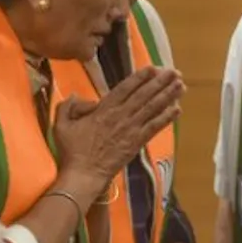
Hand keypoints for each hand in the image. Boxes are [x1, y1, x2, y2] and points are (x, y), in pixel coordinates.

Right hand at [53, 67, 184, 186]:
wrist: (84, 174)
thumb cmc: (71, 150)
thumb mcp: (61, 125)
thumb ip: (68, 107)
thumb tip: (78, 96)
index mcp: (103, 110)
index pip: (125, 88)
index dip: (140, 77)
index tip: (153, 68)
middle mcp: (120, 116)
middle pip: (144, 95)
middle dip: (160, 82)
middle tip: (175, 72)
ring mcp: (131, 129)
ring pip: (152, 108)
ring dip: (168, 96)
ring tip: (181, 85)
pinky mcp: (137, 142)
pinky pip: (154, 127)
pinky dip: (167, 118)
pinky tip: (178, 109)